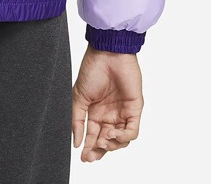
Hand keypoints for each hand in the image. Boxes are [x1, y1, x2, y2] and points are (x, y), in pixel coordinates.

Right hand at [71, 46, 143, 162]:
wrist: (107, 54)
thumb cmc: (92, 70)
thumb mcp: (79, 97)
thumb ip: (77, 120)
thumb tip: (76, 143)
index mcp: (96, 112)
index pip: (93, 136)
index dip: (89, 148)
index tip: (83, 157)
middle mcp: (110, 115)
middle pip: (107, 141)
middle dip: (99, 151)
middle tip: (92, 155)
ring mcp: (123, 113)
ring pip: (121, 141)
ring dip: (111, 144)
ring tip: (102, 139)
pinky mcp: (134, 109)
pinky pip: (132, 131)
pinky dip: (123, 136)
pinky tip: (112, 133)